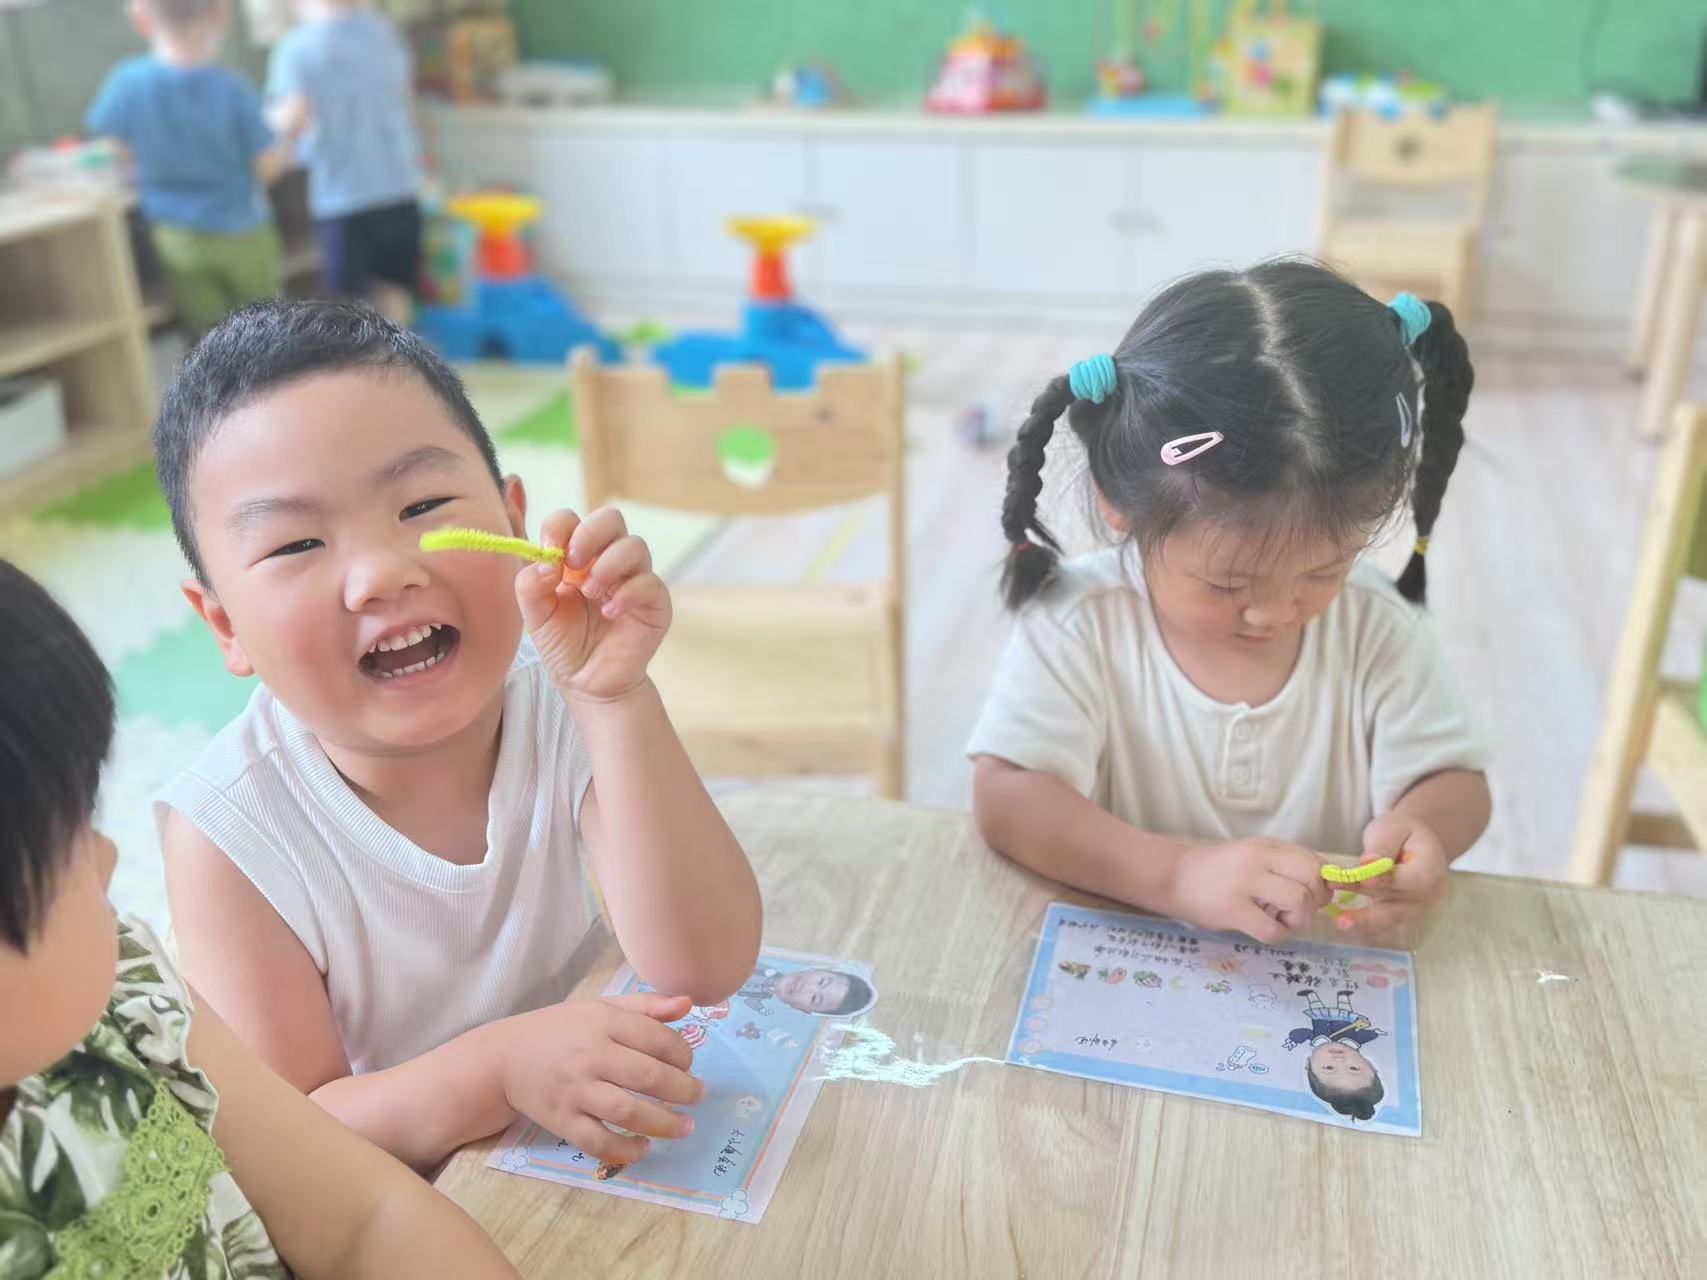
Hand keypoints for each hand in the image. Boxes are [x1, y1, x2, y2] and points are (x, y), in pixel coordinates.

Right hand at [496, 994, 704, 1163]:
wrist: (503, 1058)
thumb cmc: (559, 1030)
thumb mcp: (599, 1008)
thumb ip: (645, 1006)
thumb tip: (688, 1003)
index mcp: (602, 1022)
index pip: (655, 1037)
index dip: (683, 1053)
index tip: (690, 1064)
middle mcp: (590, 1055)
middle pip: (647, 1075)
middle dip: (683, 1089)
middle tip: (698, 1096)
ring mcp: (575, 1091)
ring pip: (626, 1111)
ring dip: (663, 1123)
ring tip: (685, 1127)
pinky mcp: (561, 1121)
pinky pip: (597, 1142)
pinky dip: (624, 1150)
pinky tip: (644, 1148)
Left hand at [515, 508, 670, 701]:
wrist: (587, 682)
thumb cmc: (563, 644)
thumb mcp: (534, 615)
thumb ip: (529, 583)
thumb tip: (546, 560)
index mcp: (576, 556)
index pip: (571, 520)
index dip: (559, 527)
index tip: (548, 550)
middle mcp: (607, 560)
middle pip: (610, 518)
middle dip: (590, 534)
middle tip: (572, 563)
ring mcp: (634, 578)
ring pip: (634, 545)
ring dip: (608, 565)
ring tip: (591, 594)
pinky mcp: (655, 602)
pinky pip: (650, 582)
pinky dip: (627, 593)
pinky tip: (610, 612)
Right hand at [1165, 838, 1331, 943]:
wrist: (1172, 876)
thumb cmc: (1216, 869)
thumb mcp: (1251, 855)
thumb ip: (1284, 864)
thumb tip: (1325, 883)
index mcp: (1265, 846)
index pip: (1316, 861)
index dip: (1324, 882)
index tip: (1313, 893)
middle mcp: (1258, 861)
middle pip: (1313, 879)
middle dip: (1316, 900)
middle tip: (1298, 908)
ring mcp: (1245, 885)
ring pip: (1298, 902)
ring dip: (1297, 918)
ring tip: (1279, 918)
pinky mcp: (1233, 911)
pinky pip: (1274, 930)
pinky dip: (1278, 934)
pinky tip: (1264, 928)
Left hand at [1333, 813, 1448, 933]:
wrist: (1417, 842)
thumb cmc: (1403, 831)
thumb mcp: (1392, 829)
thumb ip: (1381, 847)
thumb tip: (1367, 863)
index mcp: (1431, 870)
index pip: (1408, 880)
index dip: (1384, 881)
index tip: (1363, 880)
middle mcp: (1428, 895)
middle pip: (1397, 904)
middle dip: (1367, 908)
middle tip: (1341, 916)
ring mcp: (1417, 908)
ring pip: (1389, 917)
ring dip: (1363, 919)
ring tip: (1341, 922)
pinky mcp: (1402, 914)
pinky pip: (1383, 920)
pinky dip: (1364, 920)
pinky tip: (1344, 920)